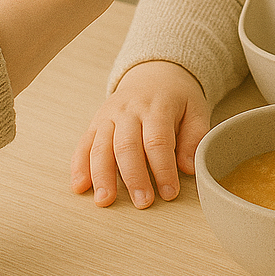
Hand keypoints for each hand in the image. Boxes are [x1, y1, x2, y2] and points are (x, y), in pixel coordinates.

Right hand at [71, 61, 211, 207]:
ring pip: (101, 146)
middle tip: (142, 202)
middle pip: (127, 146)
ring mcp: (109, 116)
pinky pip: (84, 145)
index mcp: (157, 107)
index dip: (163, 169)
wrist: (154, 73)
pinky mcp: (95, 123)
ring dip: (101, 176)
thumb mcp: (195, 109)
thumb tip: (188, 167)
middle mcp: (129, 110)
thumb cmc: (177, 97)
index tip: (169, 192)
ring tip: (105, 201)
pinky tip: (80, 187)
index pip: (158, 141)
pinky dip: (79, 166)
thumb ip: (194, 137)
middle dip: (134, 177)